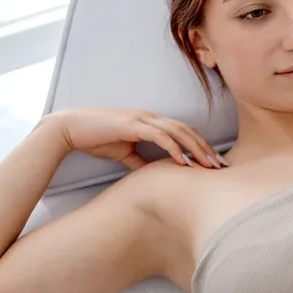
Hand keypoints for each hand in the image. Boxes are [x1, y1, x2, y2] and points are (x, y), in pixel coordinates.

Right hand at [46, 108, 226, 169]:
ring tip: (208, 165)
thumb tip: (155, 175)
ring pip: (178, 131)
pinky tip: (184, 161)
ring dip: (195, 148)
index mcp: (151, 122)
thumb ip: (141, 162)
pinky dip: (174, 148)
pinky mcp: (133, 125)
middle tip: (221, 166)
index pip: (183, 132)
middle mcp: (151, 117)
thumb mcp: (125, 154)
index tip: (213, 163)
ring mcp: (143, 119)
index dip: (200, 146)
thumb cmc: (97, 139)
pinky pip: (159, 136)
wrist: (71, 129)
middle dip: (206, 148)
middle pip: (187, 130)